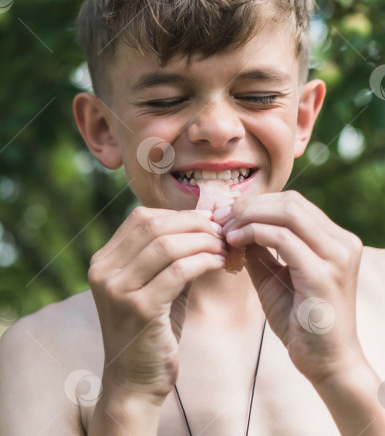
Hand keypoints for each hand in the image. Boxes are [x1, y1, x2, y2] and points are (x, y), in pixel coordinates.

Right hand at [87, 206, 226, 402]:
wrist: (133, 382)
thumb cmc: (148, 334)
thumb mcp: (152, 289)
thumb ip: (168, 259)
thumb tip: (204, 226)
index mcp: (103, 262)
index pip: (139, 218)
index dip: (177, 215)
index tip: (208, 222)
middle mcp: (103, 271)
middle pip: (152, 226)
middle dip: (193, 224)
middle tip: (222, 231)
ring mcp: (117, 289)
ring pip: (166, 245)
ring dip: (202, 241)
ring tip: (224, 247)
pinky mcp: (139, 308)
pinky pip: (177, 271)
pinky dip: (203, 261)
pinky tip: (220, 264)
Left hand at [216, 190, 364, 383]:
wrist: (323, 360)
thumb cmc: (298, 318)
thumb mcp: (273, 274)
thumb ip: (258, 248)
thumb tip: (233, 226)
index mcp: (334, 239)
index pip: (292, 202)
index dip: (254, 202)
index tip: (224, 213)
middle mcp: (342, 242)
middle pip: (290, 201)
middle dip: (248, 206)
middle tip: (219, 218)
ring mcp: (336, 257)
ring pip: (288, 213)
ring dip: (248, 217)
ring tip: (224, 230)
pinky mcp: (323, 274)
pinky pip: (284, 238)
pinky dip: (254, 234)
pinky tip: (235, 243)